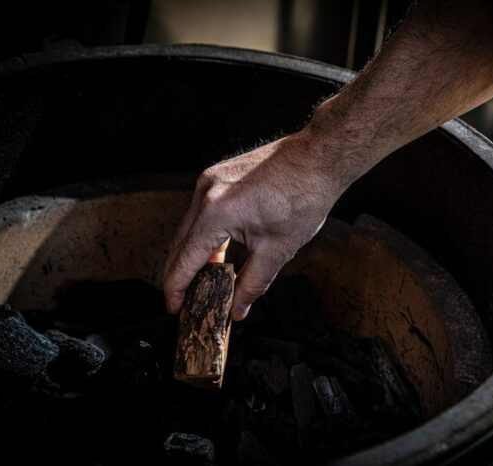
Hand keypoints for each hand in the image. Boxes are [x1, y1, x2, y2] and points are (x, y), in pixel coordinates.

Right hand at [163, 132, 340, 319]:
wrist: (318, 158)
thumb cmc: (303, 198)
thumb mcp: (278, 250)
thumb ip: (252, 284)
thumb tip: (236, 309)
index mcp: (216, 213)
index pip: (185, 260)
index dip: (177, 289)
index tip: (175, 308)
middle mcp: (205, 193)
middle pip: (180, 244)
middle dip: (180, 275)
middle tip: (185, 302)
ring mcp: (208, 180)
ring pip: (189, 228)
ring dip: (192, 256)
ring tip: (200, 283)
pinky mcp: (217, 176)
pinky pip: (201, 212)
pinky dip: (204, 235)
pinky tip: (215, 255)